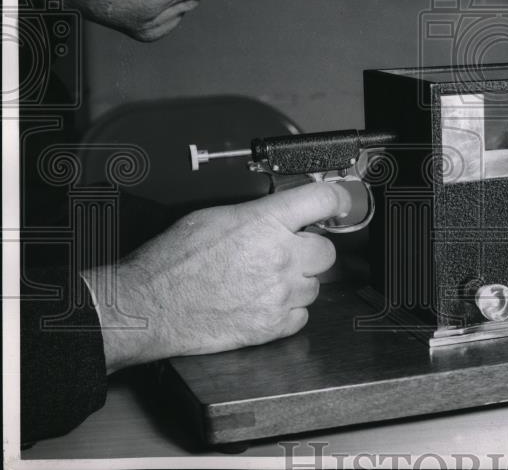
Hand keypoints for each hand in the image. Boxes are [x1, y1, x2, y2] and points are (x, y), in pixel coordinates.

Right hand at [81, 182, 343, 372]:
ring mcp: (279, 293)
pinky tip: (263, 302)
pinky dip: (287, 311)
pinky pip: (301, 315)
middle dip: (309, 250)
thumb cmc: (172, 261)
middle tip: (286, 252)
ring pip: (315, 285)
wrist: (150, 305)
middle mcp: (279, 256)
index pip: (323, 200)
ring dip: (297, 282)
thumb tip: (282, 213)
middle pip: (326, 251)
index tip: (340, 203)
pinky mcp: (272, 325)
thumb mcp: (214, 216)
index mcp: (265, 222)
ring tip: (264, 280)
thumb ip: (257, 214)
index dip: (336, 199)